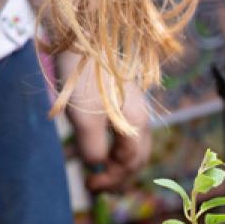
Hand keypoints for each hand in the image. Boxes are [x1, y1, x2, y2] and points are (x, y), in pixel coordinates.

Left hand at [63, 60, 151, 193]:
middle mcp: (141, 117)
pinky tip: (99, 146)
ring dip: (118, 163)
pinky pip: (126, 132)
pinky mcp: (123, 99)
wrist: (83, 38)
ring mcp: (134, 107)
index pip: (130, 164)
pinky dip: (115, 147)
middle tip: (95, 185)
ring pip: (133, 145)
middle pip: (138, 158)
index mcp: (136, 124)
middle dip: (119, 176)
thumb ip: (93, 148)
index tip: (90, 185)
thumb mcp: (85, 120)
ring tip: (98, 171)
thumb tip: (96, 164)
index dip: (112, 180)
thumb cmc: (84, 79)